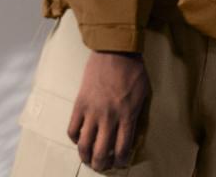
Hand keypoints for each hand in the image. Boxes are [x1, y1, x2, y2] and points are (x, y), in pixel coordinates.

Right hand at [67, 51, 150, 170]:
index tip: (120, 163)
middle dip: (101, 164)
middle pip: (101, 152)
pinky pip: (72, 128)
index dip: (121, 161)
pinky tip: (79, 139)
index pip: (122, 148)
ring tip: (88, 159)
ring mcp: (92, 111)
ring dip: (85, 156)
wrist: (115, 51)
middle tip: (102, 166)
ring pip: (84, 144)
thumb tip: (131, 133)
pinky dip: (74, 138)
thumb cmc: (133, 71)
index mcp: (127, 116)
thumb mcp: (143, 95)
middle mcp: (108, 117)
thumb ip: (136, 115)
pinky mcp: (79, 104)